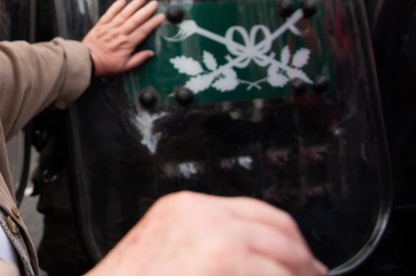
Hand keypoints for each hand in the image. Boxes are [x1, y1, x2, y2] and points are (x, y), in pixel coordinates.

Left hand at [82, 0, 163, 76]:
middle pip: (136, 20)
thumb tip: (151, 53)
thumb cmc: (106, 66)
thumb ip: (138, 59)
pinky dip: (115, 6)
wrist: (87, 62)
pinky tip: (122, 0)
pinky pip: (109, 14)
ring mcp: (110, 28)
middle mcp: (120, 33)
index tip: (160, 17)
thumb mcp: (124, 67)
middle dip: (146, 11)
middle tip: (154, 3)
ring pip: (124, 14)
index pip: (143, 31)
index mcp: (127, 44)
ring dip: (133, 5)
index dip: (153, 23)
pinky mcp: (100, 25)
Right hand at [87, 191, 326, 275]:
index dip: (283, 237)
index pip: (253, 211)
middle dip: (301, 256)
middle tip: (312, 275)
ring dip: (298, 274)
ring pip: (284, 253)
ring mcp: (215, 235)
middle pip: (277, 226)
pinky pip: (278, 275)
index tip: (298, 257)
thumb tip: (243, 262)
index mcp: (184, 208)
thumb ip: (199, 249)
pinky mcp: (225, 259)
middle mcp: (201, 213)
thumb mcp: (165, 256)